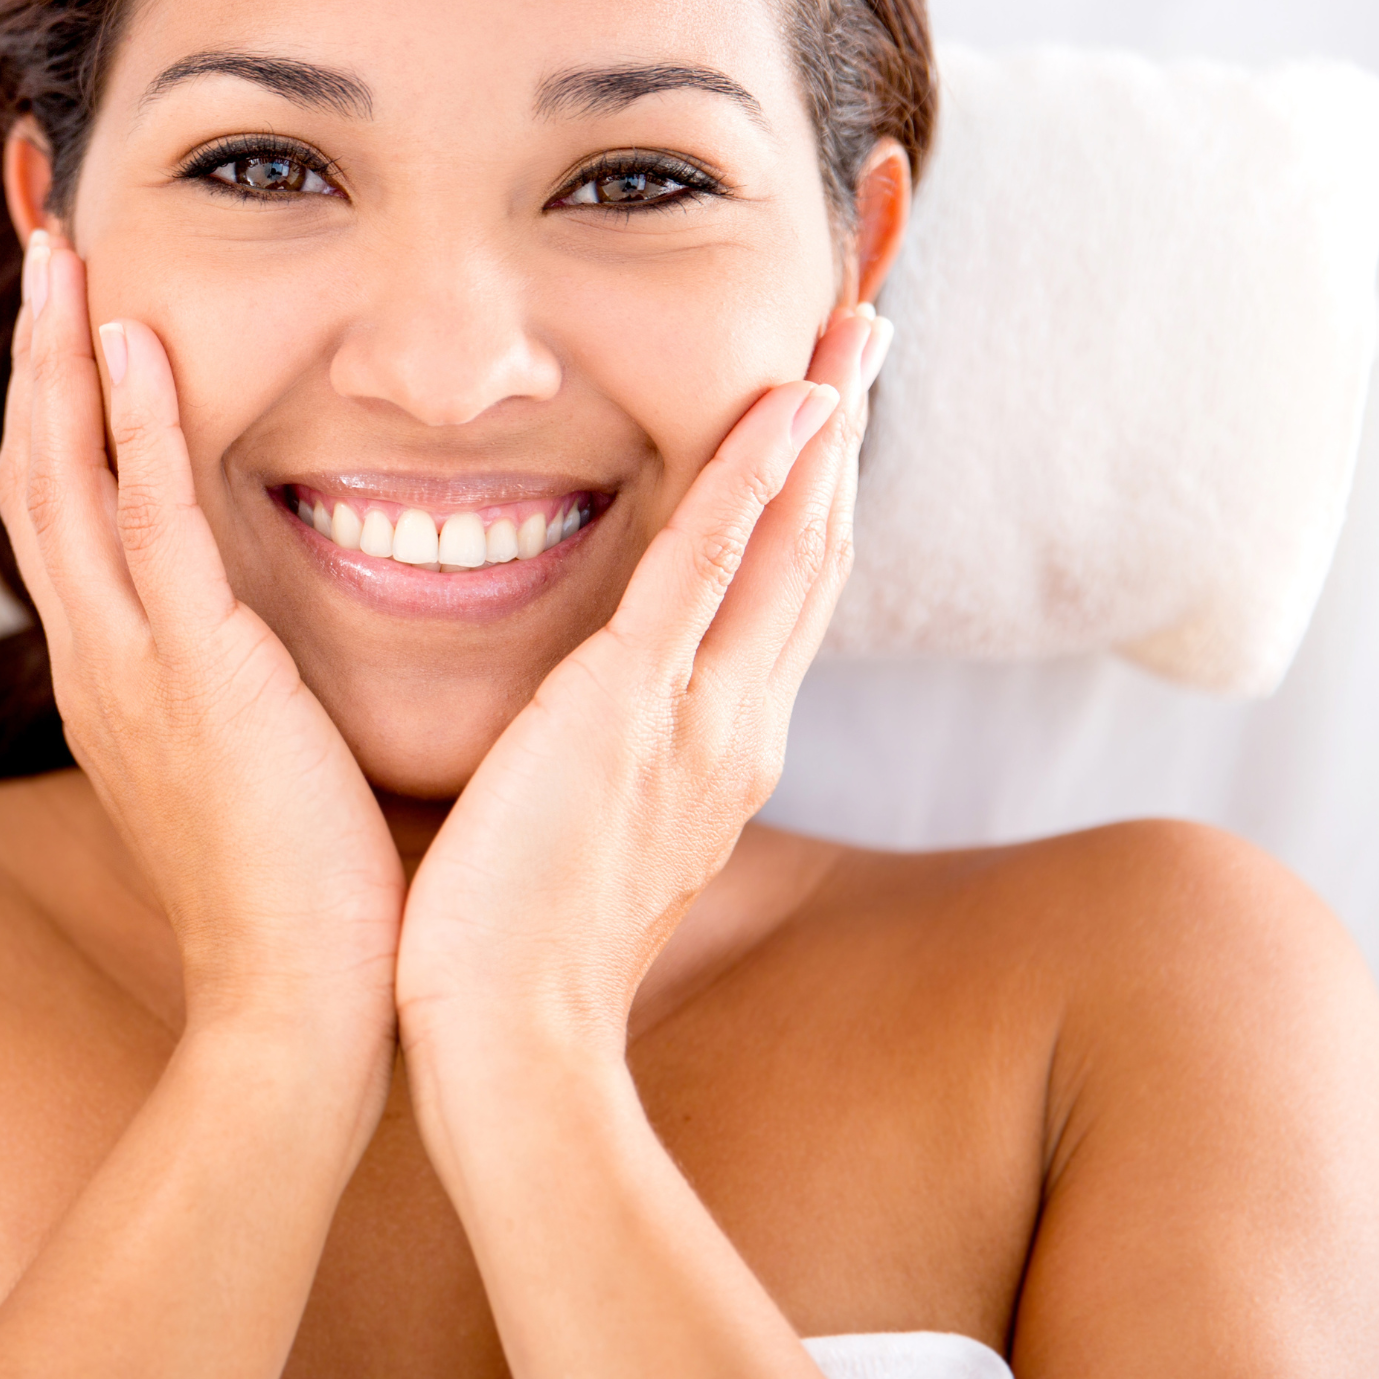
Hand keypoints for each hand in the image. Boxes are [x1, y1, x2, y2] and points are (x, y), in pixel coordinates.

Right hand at [0, 231, 404, 1044]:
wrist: (299, 1002)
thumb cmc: (293, 888)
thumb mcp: (245, 760)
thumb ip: (235, 683)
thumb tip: (262, 638)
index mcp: (115, 676)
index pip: (67, 514)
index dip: (59, 412)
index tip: (76, 321)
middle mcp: (99, 658)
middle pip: (39, 474)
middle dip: (39, 359)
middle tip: (47, 249)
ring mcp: (130, 665)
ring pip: (68, 480)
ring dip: (64, 362)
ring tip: (67, 256)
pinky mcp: (193, 674)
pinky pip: (147, 526)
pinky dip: (131, 430)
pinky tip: (135, 345)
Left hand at [395, 306, 886, 1063]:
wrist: (510, 1046)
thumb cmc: (524, 952)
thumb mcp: (593, 839)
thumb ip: (612, 770)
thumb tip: (588, 732)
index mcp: (719, 755)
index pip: (779, 604)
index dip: (811, 506)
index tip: (822, 423)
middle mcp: (737, 727)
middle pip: (813, 556)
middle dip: (843, 444)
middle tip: (868, 340)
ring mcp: (702, 717)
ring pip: (787, 542)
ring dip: (822, 430)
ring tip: (852, 332)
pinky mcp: (636, 707)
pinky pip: (711, 565)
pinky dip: (755, 477)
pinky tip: (785, 403)